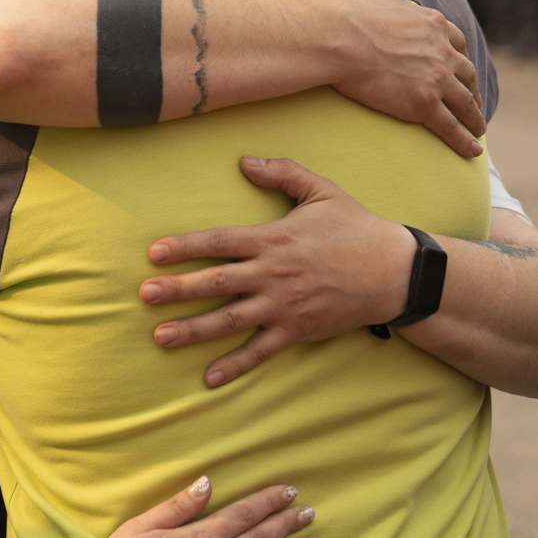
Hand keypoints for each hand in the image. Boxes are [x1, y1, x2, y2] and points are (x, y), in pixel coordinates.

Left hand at [141, 156, 415, 387]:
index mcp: (274, 238)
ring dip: (193, 329)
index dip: (185, 247)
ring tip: (161, 337)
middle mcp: (273, 274)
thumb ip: (282, 174)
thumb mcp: (321, 190)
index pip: (219, 242)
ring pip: (230, 320)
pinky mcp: (298, 331)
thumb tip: (244, 161)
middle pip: (216, 283)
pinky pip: (261, 351)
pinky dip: (235, 365)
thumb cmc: (355, 228)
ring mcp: (284, 306)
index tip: (154, 253)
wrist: (393, 272)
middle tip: (144, 295)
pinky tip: (209, 376)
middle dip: (177, 289)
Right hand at [327, 0, 483, 156]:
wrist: (339, 36)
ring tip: (479, 129)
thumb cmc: (347, 12)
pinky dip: (464, 141)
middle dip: (473, 87)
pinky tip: (472, 152)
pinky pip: (450, 126)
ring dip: (475, 117)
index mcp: (431, 23)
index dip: (460, 57)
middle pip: (466, 73)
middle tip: (475, 100)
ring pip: (465, 102)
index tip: (461, 67)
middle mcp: (441, 50)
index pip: (456, 42)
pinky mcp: (424, 104)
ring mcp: (436, 78)